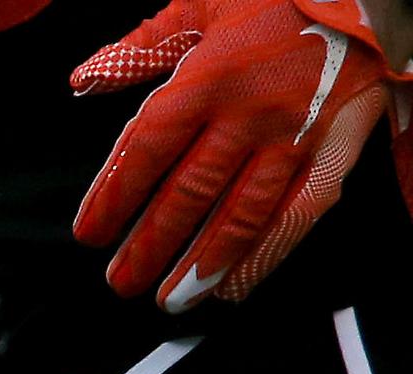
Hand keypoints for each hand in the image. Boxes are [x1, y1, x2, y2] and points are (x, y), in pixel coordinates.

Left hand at [74, 0, 401, 309]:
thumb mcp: (201, 6)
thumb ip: (140, 48)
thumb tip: (84, 77)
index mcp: (208, 78)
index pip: (145, 150)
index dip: (113, 197)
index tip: (89, 233)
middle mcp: (249, 113)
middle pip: (188, 194)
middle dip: (149, 245)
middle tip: (121, 282)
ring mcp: (294, 135)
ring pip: (241, 214)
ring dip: (201, 264)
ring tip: (171, 299)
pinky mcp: (335, 147)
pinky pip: (299, 212)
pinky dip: (267, 254)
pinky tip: (237, 283)